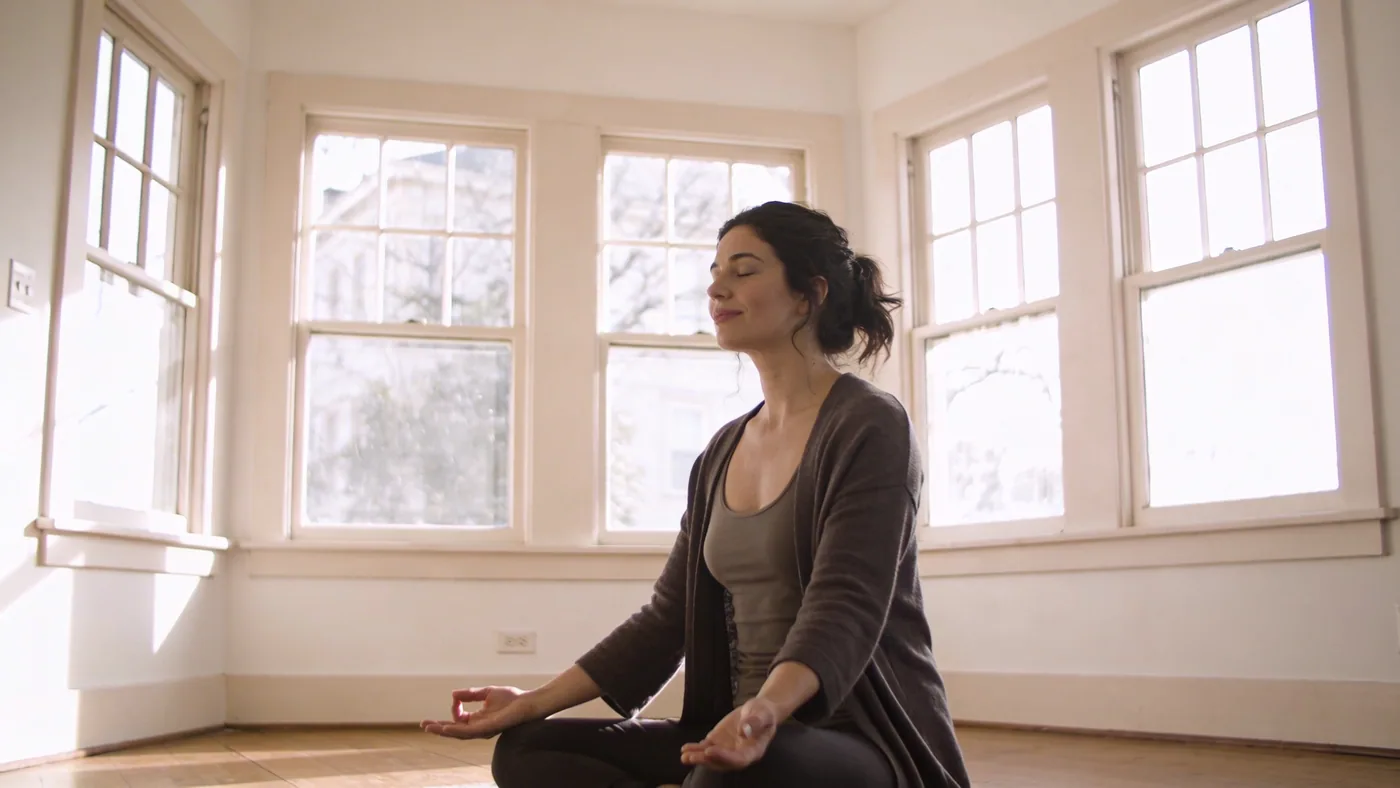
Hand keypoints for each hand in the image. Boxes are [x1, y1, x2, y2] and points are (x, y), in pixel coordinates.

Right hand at [420, 686, 535, 738]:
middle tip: (423, 725)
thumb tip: (454, 694)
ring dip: (443, 731)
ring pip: (458, 734)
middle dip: (438, 728)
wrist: (526, 702)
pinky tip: (446, 728)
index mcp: (478, 718)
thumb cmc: (512, 698)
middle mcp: (478, 726)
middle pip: (454, 730)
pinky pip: (468, 732)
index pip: (458, 719)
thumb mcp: (487, 693)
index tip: (455, 698)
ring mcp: (482, 729)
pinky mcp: (487, 729)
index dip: (453, 710)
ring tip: (429, 728)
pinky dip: (455, 730)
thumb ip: (471, 694)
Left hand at [679, 697, 779, 770]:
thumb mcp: (762, 714)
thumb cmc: (764, 713)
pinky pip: (706, 748)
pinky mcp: (719, 742)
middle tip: (692, 757)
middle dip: (707, 760)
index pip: (739, 759)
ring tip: (684, 755)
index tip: (710, 750)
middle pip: (722, 762)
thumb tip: (744, 731)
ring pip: (712, 758)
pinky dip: (696, 749)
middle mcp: (739, 754)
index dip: (724, 757)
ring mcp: (728, 749)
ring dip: (698, 758)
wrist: (759, 711)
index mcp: (753, 751)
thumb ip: (755, 722)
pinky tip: (685, 749)